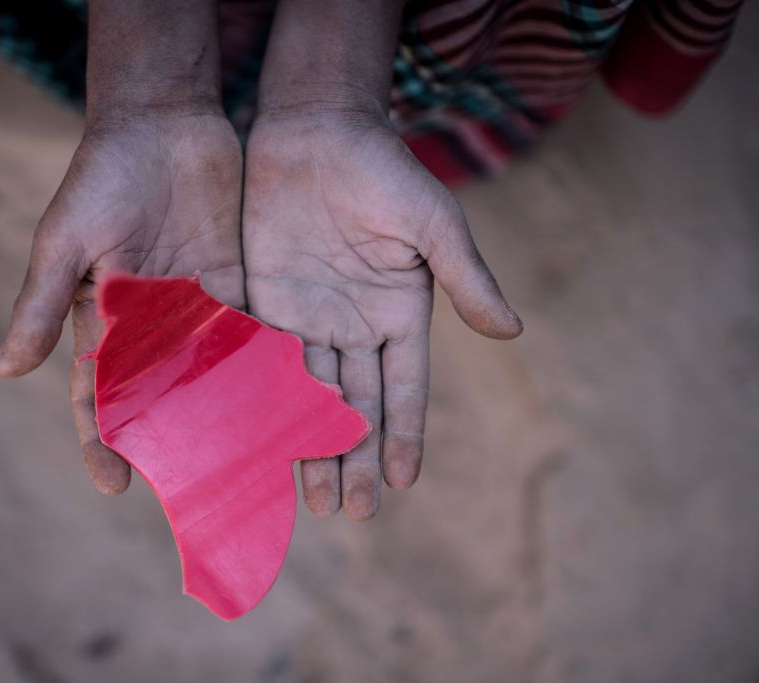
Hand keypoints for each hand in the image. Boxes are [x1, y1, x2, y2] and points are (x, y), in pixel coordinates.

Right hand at [0, 112, 243, 494]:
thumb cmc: (102, 176)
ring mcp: (197, 314)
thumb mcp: (66, 237)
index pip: (98, 395)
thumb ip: (43, 301)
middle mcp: (151, 330)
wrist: (163, 122)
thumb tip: (5, 369)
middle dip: (175, 448)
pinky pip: (252, 342)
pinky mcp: (238, 291)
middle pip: (160, 402)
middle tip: (196, 496)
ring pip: (210, 382)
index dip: (102, 441)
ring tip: (249, 469)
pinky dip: (266, 376)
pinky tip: (286, 411)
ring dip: (227, 423)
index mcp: (102, 323)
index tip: (115, 485)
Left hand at [243, 109, 520, 519]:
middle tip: (348, 512)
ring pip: (307, 395)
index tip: (400, 482)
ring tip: (307, 498)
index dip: (402, 434)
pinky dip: (259, 401)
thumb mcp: (432, 222)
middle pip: (355, 405)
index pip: (403, 387)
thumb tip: (512, 332)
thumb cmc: (382, 169)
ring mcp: (307, 318)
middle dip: (353, 458)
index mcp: (400, 313)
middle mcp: (354, 325)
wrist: (315, 129)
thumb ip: (465, 278)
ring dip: (307, 445)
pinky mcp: (264, 303)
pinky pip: (261, 361)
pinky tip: (254, 439)